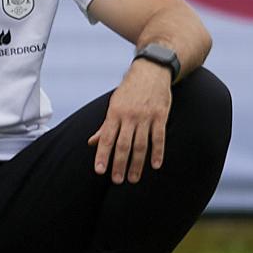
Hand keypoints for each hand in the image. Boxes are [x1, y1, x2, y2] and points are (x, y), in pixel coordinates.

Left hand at [88, 59, 171, 183]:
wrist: (151, 71)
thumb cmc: (129, 91)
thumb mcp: (114, 104)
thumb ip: (105, 126)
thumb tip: (91, 142)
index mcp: (114, 113)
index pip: (107, 138)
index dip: (102, 154)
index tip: (99, 170)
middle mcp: (129, 116)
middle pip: (123, 145)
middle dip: (119, 164)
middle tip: (117, 180)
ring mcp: (146, 116)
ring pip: (141, 144)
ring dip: (137, 163)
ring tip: (133, 178)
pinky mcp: (161, 116)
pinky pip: (159, 137)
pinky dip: (158, 152)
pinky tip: (155, 165)